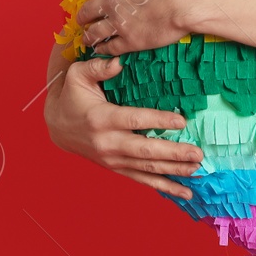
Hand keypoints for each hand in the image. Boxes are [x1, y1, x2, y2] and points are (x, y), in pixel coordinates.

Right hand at [44, 55, 201, 198]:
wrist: (58, 127)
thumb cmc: (73, 97)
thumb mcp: (78, 76)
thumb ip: (98, 67)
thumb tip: (119, 62)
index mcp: (101, 118)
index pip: (134, 120)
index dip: (159, 121)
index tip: (182, 121)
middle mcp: (108, 143)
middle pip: (145, 150)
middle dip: (173, 153)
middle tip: (197, 153)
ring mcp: (112, 159)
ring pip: (147, 168)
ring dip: (174, 171)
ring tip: (197, 169)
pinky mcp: (117, 168)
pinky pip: (143, 180)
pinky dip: (165, 187)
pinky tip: (184, 193)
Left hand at [77, 0, 198, 54]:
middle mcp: (112, 0)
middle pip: (88, 9)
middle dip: (84, 13)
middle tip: (83, 16)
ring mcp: (120, 23)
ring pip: (95, 31)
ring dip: (90, 34)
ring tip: (88, 37)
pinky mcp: (131, 41)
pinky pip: (111, 48)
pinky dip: (105, 49)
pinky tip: (103, 50)